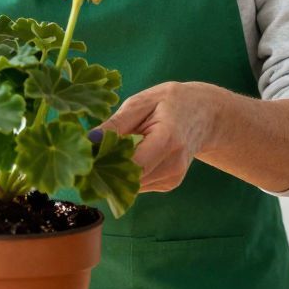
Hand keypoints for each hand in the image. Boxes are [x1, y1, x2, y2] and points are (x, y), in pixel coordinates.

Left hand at [98, 82, 220, 192]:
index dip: (104, 165)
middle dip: (105, 170)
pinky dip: (128, 173)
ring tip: (108, 151)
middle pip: (129, 179)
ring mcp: (173, 178)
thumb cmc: (170, 103)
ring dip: (115, 173)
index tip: (84, 158)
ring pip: (132, 186)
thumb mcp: (141, 102)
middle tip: (88, 155)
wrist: (205, 115)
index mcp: (168, 139)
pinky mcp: (169, 184)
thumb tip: (89, 141)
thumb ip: (116, 124)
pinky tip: (127, 156)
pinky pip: (139, 184)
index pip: (131, 164)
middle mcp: (173, 164)